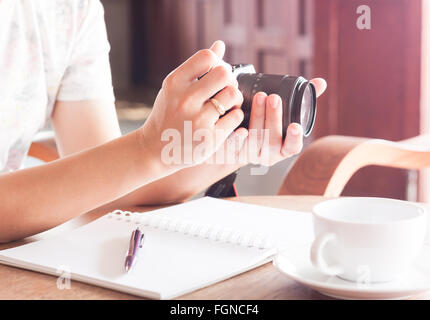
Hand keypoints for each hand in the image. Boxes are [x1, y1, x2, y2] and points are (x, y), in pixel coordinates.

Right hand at [141, 41, 243, 170]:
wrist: (155, 150)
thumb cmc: (168, 114)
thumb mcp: (175, 89)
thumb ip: (196, 68)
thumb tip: (220, 45)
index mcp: (174, 83)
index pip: (206, 57)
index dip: (218, 62)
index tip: (217, 73)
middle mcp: (185, 100)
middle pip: (224, 74)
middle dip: (229, 80)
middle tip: (225, 89)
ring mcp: (197, 120)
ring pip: (233, 95)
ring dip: (235, 98)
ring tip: (228, 105)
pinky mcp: (209, 138)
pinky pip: (236, 117)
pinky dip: (235, 116)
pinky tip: (226, 120)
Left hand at [212, 78, 326, 166]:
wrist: (234, 142)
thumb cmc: (266, 124)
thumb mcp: (284, 115)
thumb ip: (302, 101)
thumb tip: (320, 82)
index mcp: (283, 148)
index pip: (292, 147)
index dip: (294, 138)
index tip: (295, 126)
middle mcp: (268, 155)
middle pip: (272, 140)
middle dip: (274, 118)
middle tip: (273, 97)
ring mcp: (250, 156)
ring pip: (255, 140)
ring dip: (258, 117)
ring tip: (259, 96)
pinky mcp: (233, 154)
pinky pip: (234, 147)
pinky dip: (237, 137)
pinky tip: (239, 125)